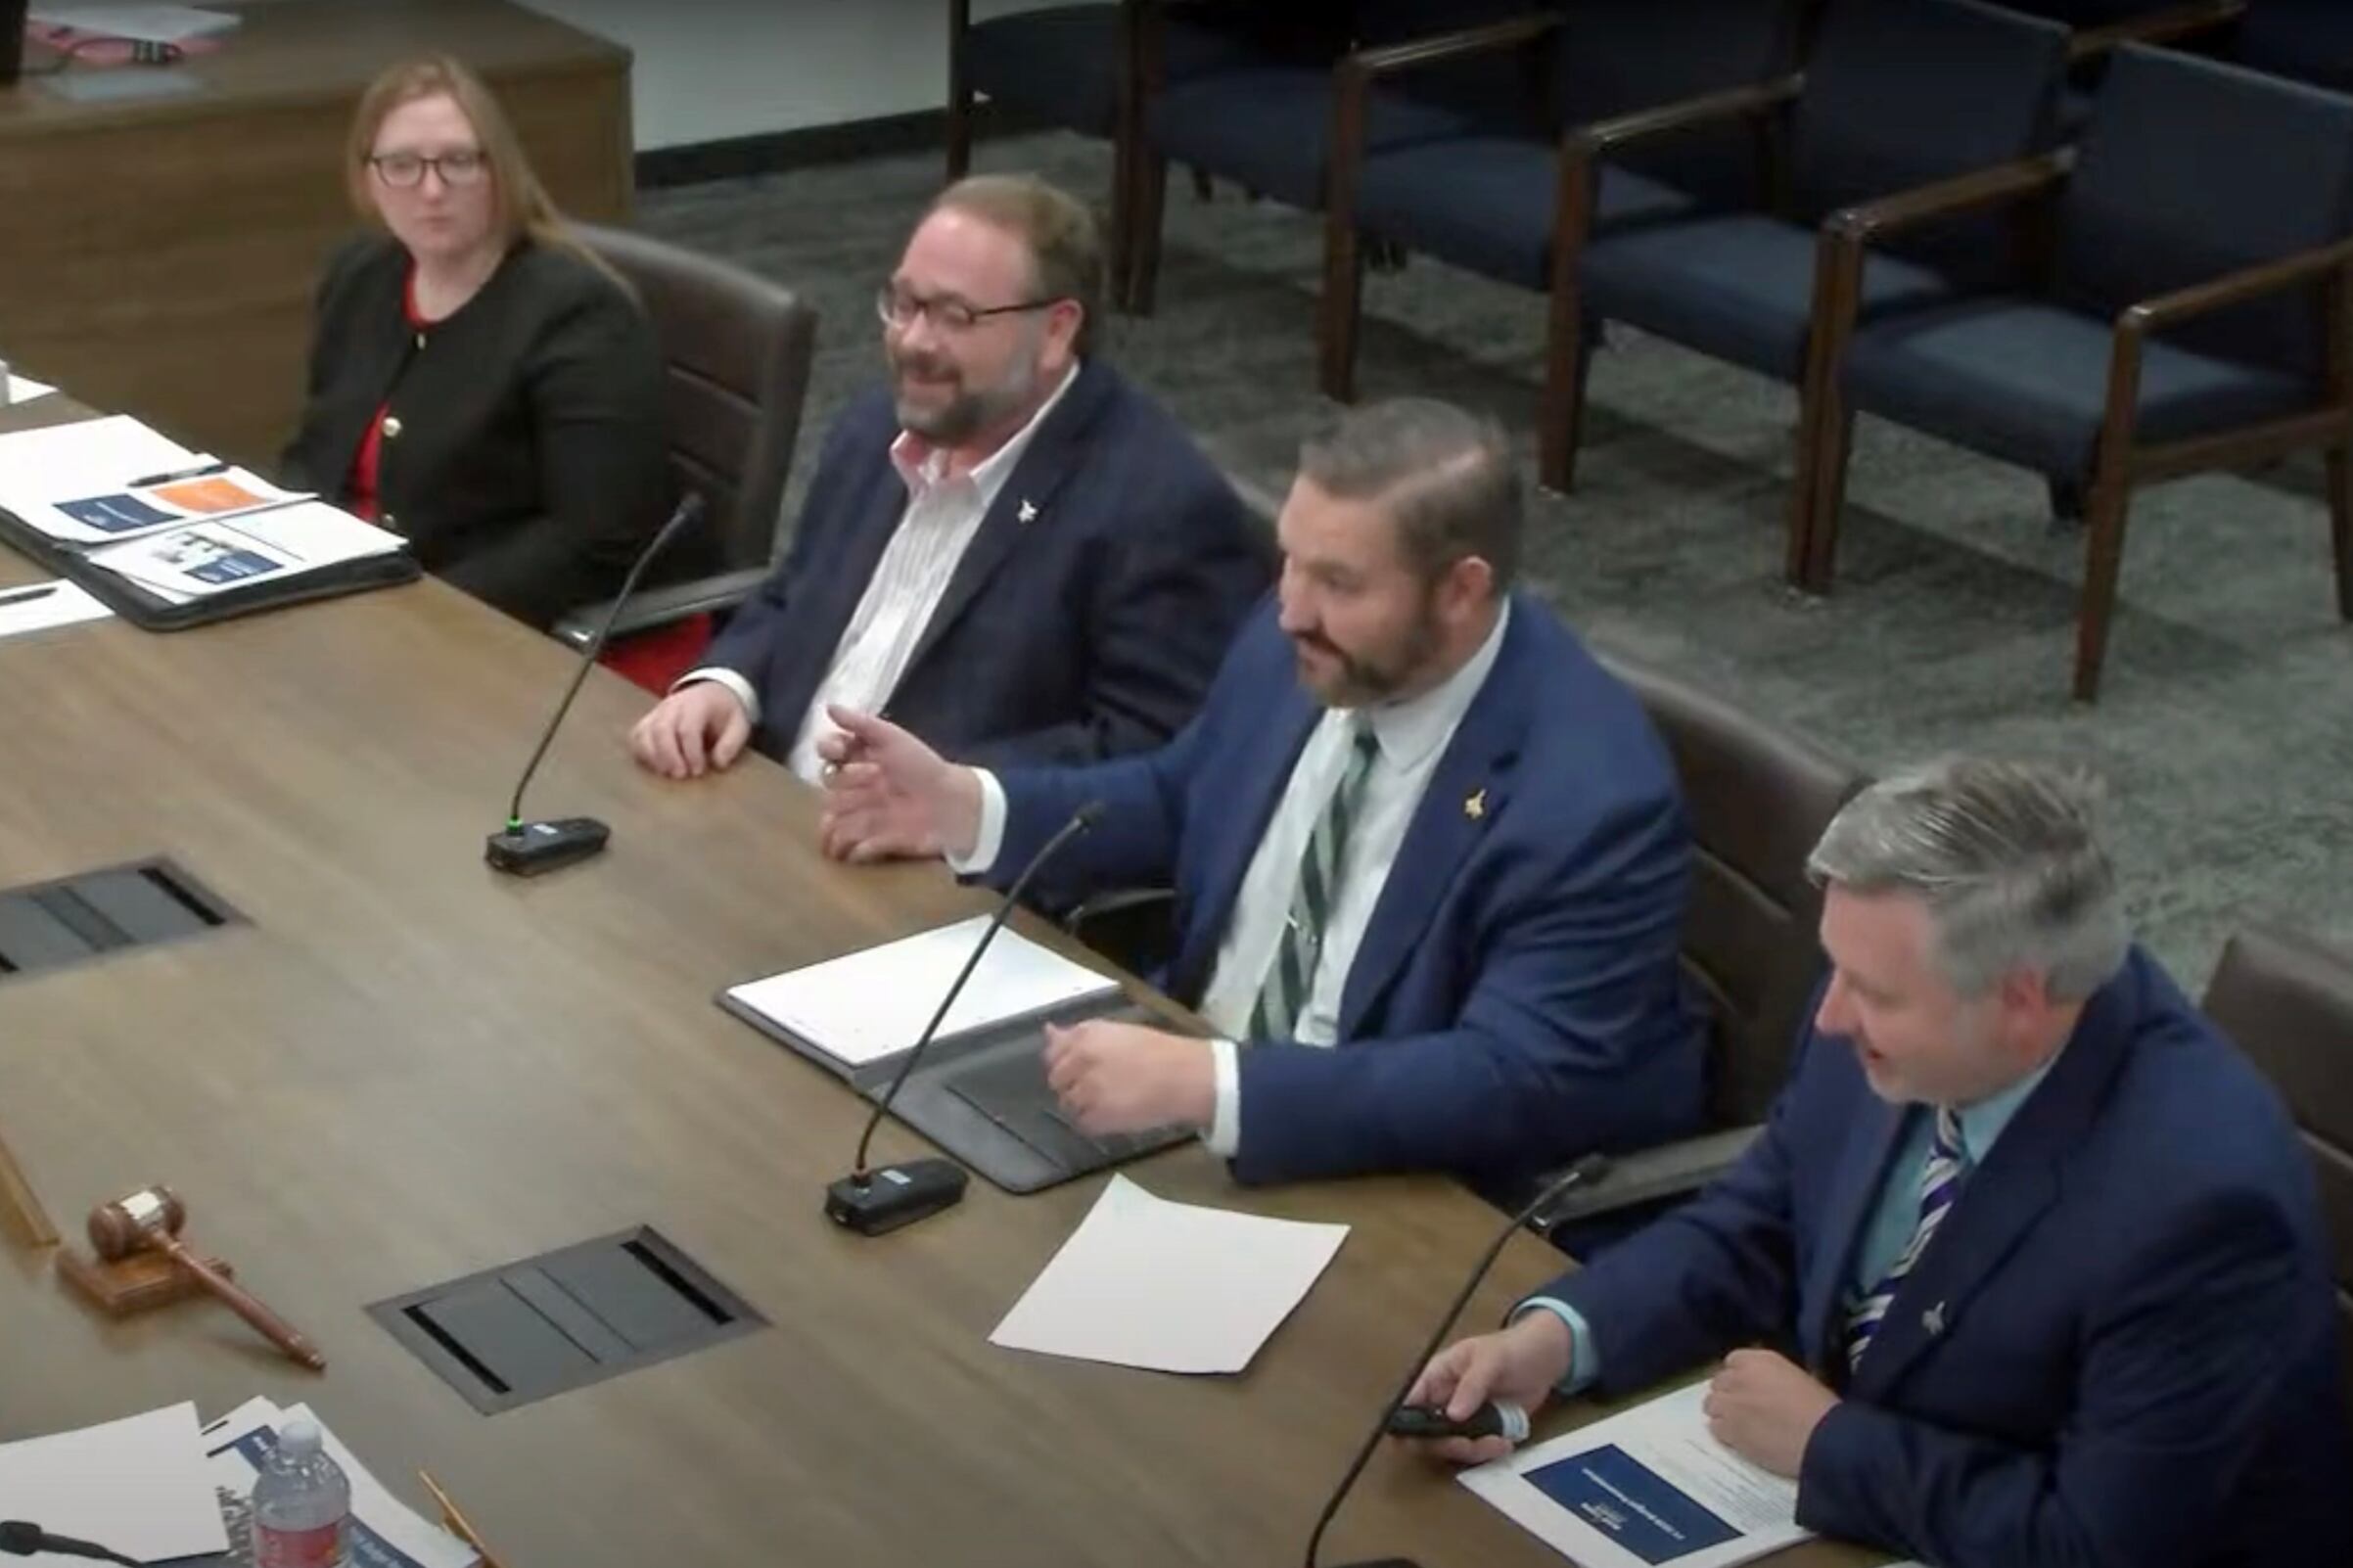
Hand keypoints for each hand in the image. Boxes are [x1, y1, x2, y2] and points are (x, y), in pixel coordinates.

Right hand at [628, 682, 751, 778]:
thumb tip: (719, 764)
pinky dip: (641, 752)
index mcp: (697, 703)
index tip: (699, 770)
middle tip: (680, 775)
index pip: (688, 728)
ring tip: (666, 773)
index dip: (691, 752)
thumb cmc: (725, 712)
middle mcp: (673, 705)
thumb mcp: (739, 724)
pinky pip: (636, 735)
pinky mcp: (648, 721)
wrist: (712, 692)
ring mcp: (657, 712)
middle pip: (661, 729)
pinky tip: (653, 767)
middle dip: (669, 755)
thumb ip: (731, 743)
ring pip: (644, 732)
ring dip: (652, 756)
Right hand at [815, 707, 980, 862]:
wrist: (955, 804)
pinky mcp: (880, 842)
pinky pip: (857, 849)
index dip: (829, 751)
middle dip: (841, 786)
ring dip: (832, 827)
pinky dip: (853, 851)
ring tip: (834, 829)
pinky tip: (853, 850)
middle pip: (833, 790)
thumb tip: (828, 706)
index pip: (832, 756)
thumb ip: (861, 723)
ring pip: (837, 823)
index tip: (837, 750)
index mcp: (865, 761)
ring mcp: (869, 816)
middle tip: (868, 780)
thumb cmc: (924, 767)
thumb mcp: (893, 738)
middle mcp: (863, 789)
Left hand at [1042, 1020, 1214, 1135]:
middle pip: (1057, 1081)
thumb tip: (1048, 1032)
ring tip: (1111, 1100)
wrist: (1184, 1076)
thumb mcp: (1115, 1032)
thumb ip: (1076, 1035)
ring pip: (1068, 1104)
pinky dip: (1095, 1122)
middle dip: (1072, 1084)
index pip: (1053, 1054)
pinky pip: (1083, 1123)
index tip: (1082, 1068)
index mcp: (1085, 1037)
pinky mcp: (1096, 1117)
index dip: (1065, 1063)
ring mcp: (1086, 1091)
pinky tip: (1115, 1113)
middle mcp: (1079, 1061)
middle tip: (1100, 1085)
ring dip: (1083, 1104)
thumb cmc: (1157, 1050)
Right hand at [1403, 1312, 1572, 1464]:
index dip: (1405, 1423)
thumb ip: (1471, 1385)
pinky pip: (1475, 1452)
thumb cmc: (1511, 1349)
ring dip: (1472, 1451)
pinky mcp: (1482, 1432)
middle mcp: (1443, 1401)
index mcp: (1435, 1378)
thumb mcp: (1490, 1360)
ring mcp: (1462, 1419)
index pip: (1407, 1403)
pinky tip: (1506, 1443)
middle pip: (1424, 1434)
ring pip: (1450, 1448)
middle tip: (1470, 1444)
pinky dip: (1488, 1453)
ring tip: (1499, 1441)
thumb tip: (1451, 1415)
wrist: (1545, 1360)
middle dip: (1446, 1445)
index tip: (1421, 1439)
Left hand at [1703, 1349, 1838, 1477]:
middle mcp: (1738, 1378)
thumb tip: (1767, 1385)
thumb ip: (1773, 1376)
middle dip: (1728, 1393)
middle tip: (1743, 1407)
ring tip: (1739, 1424)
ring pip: (1711, 1405)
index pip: (1733, 1361)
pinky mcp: (1729, 1431)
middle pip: (1718, 1382)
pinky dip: (1724, 1432)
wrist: (1823, 1440)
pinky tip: (1739, 1438)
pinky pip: (1715, 1428)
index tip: (1748, 1386)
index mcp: (1758, 1360)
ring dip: (1722, 1412)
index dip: (1739, 1375)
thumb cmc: (1821, 1408)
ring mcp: (1731, 1405)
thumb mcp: (1798, 1377)